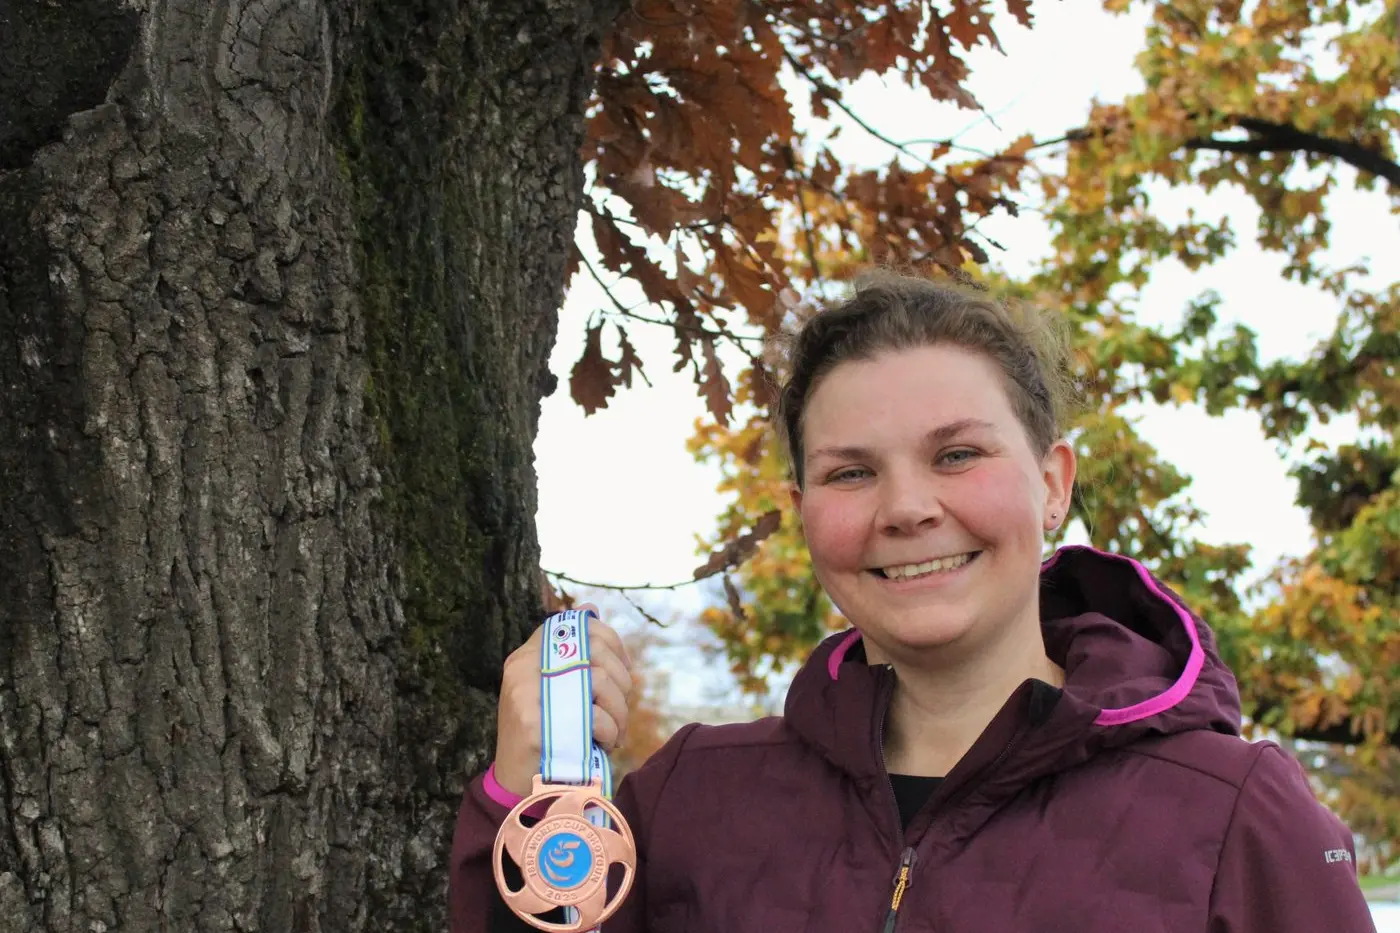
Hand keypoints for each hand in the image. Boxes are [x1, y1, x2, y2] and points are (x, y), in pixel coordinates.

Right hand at [492, 605, 635, 797]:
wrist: (516, 784)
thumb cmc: (543, 734)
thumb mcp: (550, 689)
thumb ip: (569, 654)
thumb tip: (589, 610)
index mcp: (526, 655)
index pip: (581, 628)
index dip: (613, 644)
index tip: (623, 670)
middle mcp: (522, 667)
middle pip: (597, 652)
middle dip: (622, 682)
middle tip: (621, 710)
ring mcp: (525, 694)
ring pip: (600, 681)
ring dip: (619, 712)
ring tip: (615, 732)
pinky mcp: (536, 725)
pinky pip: (593, 717)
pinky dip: (607, 732)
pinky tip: (602, 745)